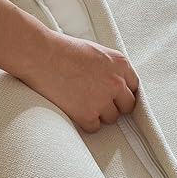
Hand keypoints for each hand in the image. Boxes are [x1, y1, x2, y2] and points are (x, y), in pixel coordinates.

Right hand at [22, 34, 138, 132]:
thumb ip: (109, 67)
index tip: (116, 96)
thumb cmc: (62, 50)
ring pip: (112, 118)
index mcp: (120, 64)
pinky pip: (95, 127)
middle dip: (115, 105)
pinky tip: (75, 111)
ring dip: (99, 114)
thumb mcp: (95, 51)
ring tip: (82, 103)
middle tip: (99, 102)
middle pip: (127, 105)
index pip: (134, 86)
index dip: (123, 92)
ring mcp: (103, 100)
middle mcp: (116, 82)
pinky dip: (85, 123)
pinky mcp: (88, 114)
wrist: (41, 56)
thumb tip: (113, 80)